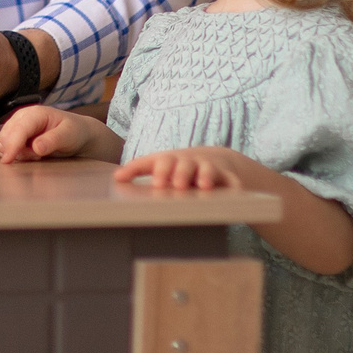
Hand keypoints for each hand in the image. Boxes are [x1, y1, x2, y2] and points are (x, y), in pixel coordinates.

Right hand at [0, 104, 104, 162]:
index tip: (8, 160)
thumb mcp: (69, 135)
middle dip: (18, 151)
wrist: (77, 134)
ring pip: (1, 143)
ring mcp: (16, 127)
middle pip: (5, 137)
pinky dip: (12, 154)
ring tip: (36, 154)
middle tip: (39, 156)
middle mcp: (22, 118)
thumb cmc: (74, 132)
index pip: (19, 129)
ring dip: (15, 153)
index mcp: (35, 113)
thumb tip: (36, 147)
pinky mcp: (14, 136)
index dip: (12, 145)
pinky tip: (29, 155)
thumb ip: (53, 140)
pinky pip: (2, 147)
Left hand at [115, 146, 252, 192]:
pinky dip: (234, 185)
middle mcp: (188, 162)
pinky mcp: (226, 176)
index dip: (153, 170)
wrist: (216, 160)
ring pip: (206, 170)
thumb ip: (139, 169)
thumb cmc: (179, 166)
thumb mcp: (160, 165)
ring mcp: (208, 167)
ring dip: (204, 176)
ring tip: (202, 186)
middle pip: (183, 164)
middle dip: (178, 173)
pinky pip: (232, 180)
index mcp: (170, 160)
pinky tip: (236, 191)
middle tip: (174, 186)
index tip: (150, 182)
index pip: (158, 161)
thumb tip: (115, 178)